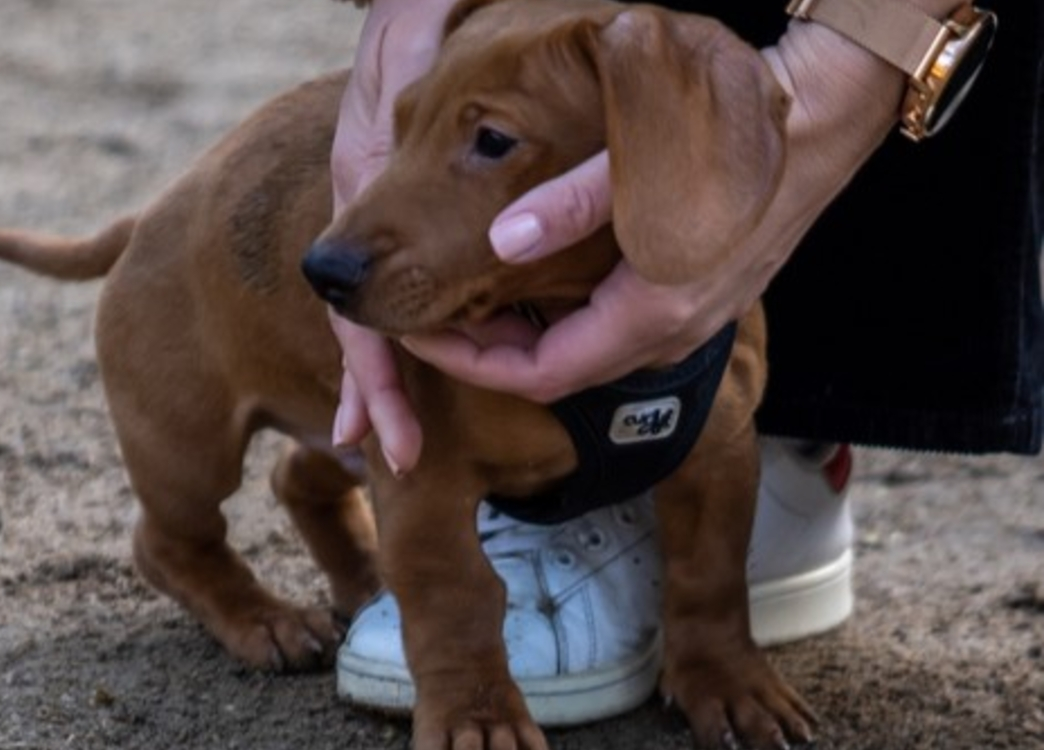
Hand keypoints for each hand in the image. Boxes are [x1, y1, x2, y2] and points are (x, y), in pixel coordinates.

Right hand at [329, 0, 455, 473]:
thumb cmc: (415, 21)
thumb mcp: (403, 61)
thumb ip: (394, 122)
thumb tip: (372, 209)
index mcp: (357, 198)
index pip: (357, 309)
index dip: (372, 378)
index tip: (377, 439)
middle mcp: (366, 215)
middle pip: (370, 324)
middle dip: (383, 396)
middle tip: (400, 456)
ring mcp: (388, 215)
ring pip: (392, 309)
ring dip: (396, 377)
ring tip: (402, 441)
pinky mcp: (416, 209)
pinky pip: (421, 274)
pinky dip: (426, 325)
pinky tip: (449, 351)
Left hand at [401, 20, 905, 402]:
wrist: (825, 120)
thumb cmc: (737, 135)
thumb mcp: (641, 159)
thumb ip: (570, 205)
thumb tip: (502, 242)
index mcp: (652, 311)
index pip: (540, 373)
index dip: (470, 363)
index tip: (420, 332)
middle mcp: (671, 331)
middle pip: (556, 372)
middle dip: (486, 354)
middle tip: (431, 317)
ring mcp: (687, 319)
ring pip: (582, 356)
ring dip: (522, 340)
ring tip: (467, 304)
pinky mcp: (692, 297)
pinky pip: (609, 333)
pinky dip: (559, 323)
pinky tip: (532, 286)